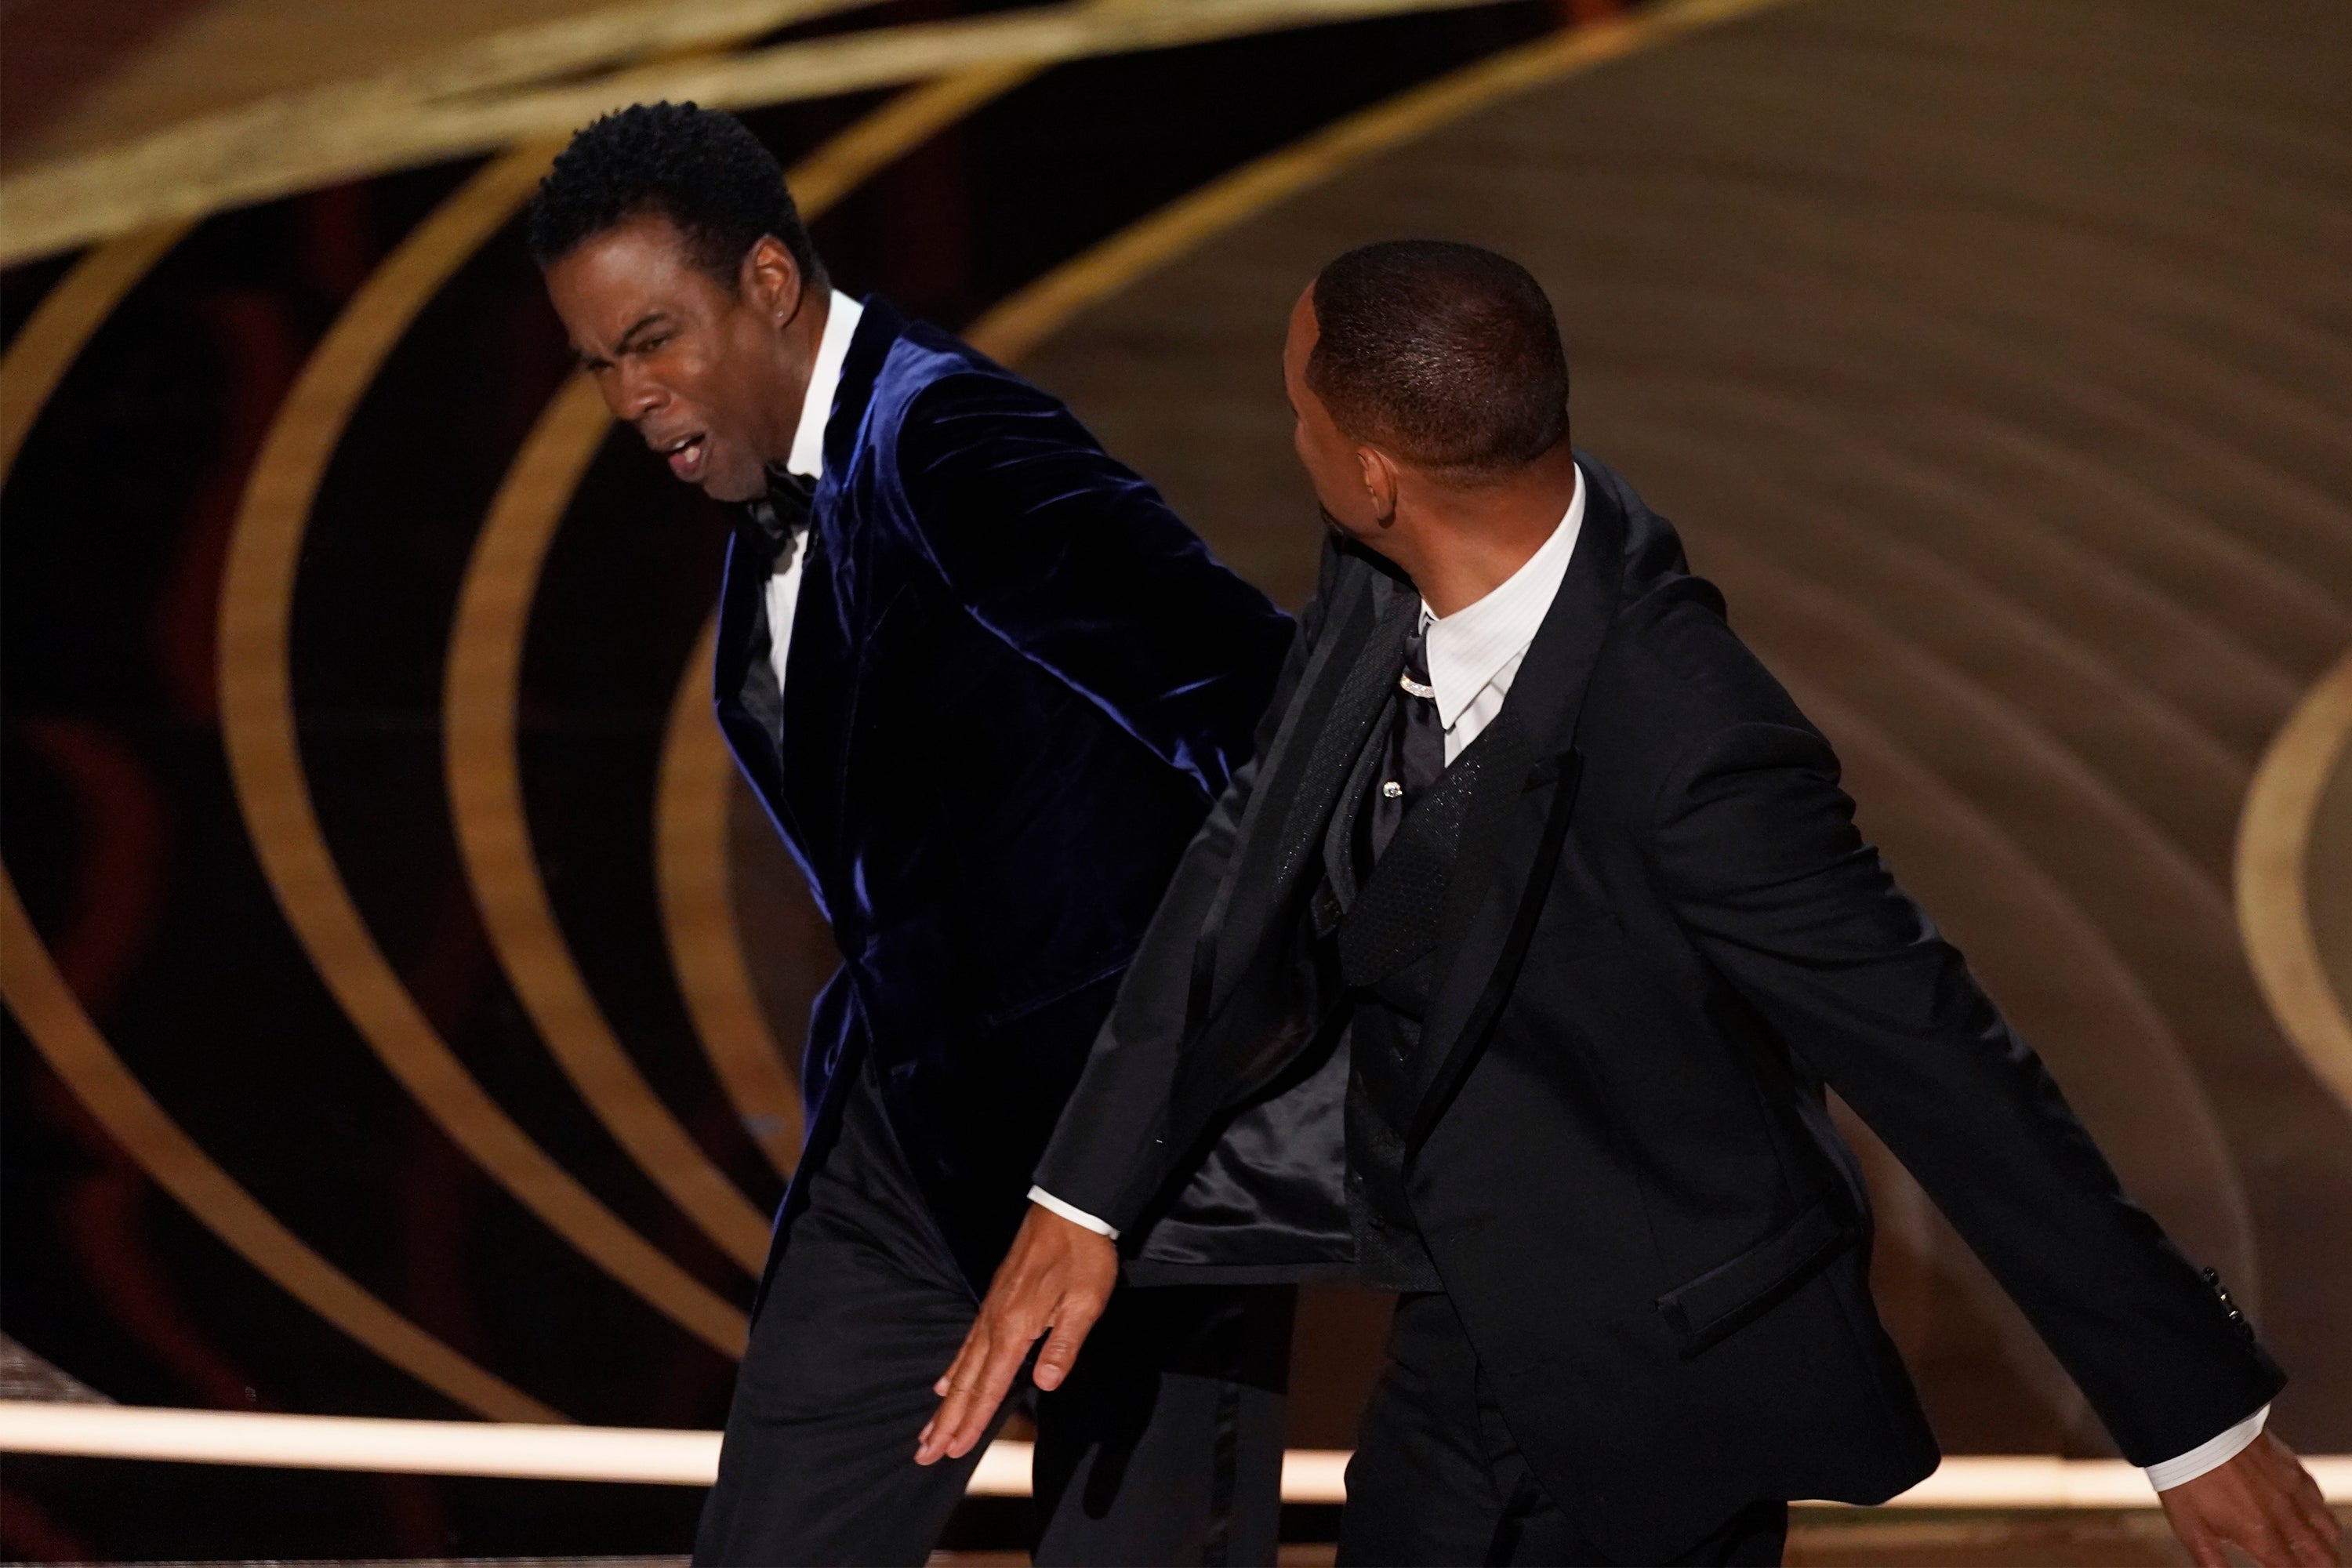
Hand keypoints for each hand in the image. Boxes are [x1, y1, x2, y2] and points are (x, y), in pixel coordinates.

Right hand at [915, 1202, 1118, 1464]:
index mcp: (1015, 1327)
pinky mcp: (994, 1299)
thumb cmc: (1082, 1256)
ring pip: (962, 1365)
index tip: (952, 1450)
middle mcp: (994, 1322)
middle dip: (946, 1421)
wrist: (1067, 1209)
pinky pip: (967, 1343)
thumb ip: (1063, 1345)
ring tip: (928, 1429)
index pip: (989, 1386)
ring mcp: (991, 1310)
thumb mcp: (1085, 1302)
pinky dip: (954, 1369)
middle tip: (923, 1454)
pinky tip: (946, 1382)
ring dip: (946, 1402)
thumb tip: (1046, 1382)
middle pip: (966, 1382)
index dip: (973, 1421)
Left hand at [2159, 1433, 2341, 1566]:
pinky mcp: (2292, 1466)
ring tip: (2318, 1552)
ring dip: (2326, 1544)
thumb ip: (2211, 1561)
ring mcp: (2292, 1490)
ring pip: (2328, 1527)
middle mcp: (2285, 1517)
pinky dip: (2318, 1511)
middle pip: (2323, 1556)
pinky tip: (2308, 1512)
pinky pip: (2317, 1496)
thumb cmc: (2188, 1479)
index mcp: (2262, 1536)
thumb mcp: (2190, 1529)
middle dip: (2324, 1567)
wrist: (2194, 1428)